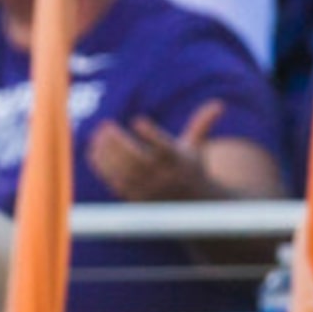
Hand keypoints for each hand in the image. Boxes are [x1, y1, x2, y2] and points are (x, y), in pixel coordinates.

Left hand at [87, 102, 224, 204]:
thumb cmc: (190, 169)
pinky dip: (103, 168)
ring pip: (123, 172)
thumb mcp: (196, 147)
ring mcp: (147, 189)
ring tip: (96, 137)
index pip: (164, 147)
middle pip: (137, 160)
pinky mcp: (134, 198)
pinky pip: (115, 182)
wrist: (190, 207)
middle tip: (105, 126)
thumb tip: (219, 104)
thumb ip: (202, 124)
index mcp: (178, 162)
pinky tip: (93, 152)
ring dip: (107, 154)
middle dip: (119, 143)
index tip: (137, 120)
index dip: (150, 134)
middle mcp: (162, 177)